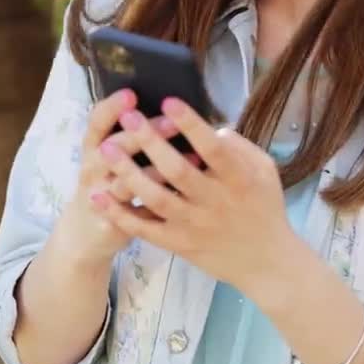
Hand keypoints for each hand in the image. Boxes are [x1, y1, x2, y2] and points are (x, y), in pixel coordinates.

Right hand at [60, 89, 184, 263]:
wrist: (85, 231)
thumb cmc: (106, 179)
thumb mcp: (107, 153)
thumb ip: (131, 131)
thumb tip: (167, 103)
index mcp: (93, 146)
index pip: (96, 122)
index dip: (111, 108)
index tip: (131, 94)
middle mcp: (93, 168)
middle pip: (112, 148)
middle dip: (141, 135)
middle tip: (171, 122)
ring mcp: (101, 196)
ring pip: (125, 183)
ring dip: (156, 171)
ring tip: (190, 157)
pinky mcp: (113, 222)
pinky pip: (137, 214)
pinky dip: (159, 203)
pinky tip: (183, 193)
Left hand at [89, 98, 295, 299]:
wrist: (265, 262)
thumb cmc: (265, 207)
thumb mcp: (265, 170)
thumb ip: (241, 146)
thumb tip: (212, 128)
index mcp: (238, 178)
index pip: (212, 149)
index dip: (190, 125)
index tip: (169, 102)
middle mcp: (214, 201)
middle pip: (177, 170)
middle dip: (150, 141)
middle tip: (128, 117)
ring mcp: (194, 225)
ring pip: (156, 198)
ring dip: (129, 173)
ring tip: (107, 149)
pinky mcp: (178, 244)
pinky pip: (145, 229)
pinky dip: (120, 213)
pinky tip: (98, 197)